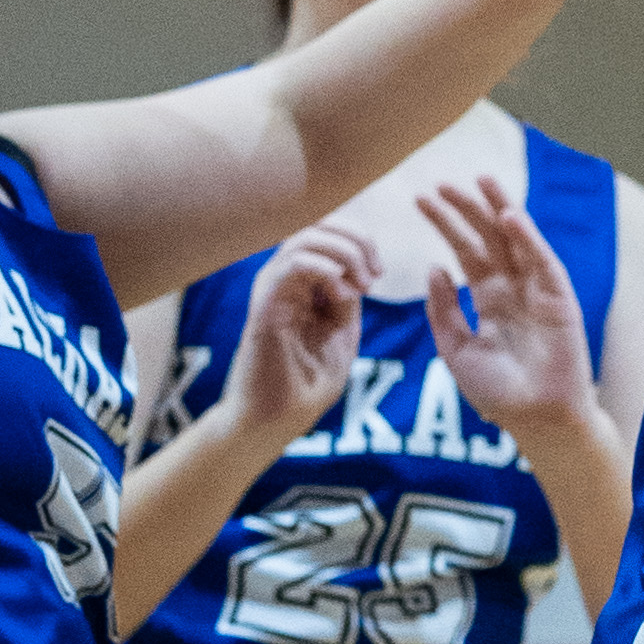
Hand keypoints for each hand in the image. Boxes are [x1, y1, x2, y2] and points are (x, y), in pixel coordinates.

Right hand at [218, 222, 374, 447]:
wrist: (280, 418)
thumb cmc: (308, 380)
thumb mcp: (342, 331)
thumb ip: (349, 296)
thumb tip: (359, 269)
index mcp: (303, 281)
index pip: (327, 232)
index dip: (359, 239)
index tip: (379, 271)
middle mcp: (284, 278)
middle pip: (315, 225)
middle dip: (355, 239)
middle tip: (375, 272)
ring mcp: (272, 289)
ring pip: (303, 238)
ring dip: (343, 253)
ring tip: (362, 284)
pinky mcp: (264, 306)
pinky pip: (290, 266)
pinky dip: (323, 268)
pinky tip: (343, 293)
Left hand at [420, 173, 595, 435]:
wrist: (535, 420)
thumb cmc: (499, 395)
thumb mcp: (457, 350)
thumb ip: (444, 310)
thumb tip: (434, 268)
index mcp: (490, 301)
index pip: (466, 253)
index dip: (446, 225)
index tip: (421, 200)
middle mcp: (515, 290)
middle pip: (489, 238)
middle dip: (467, 210)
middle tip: (441, 184)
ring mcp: (538, 292)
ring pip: (518, 241)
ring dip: (501, 209)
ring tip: (480, 180)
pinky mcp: (560, 299)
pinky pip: (543, 261)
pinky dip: (528, 237)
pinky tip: (509, 216)